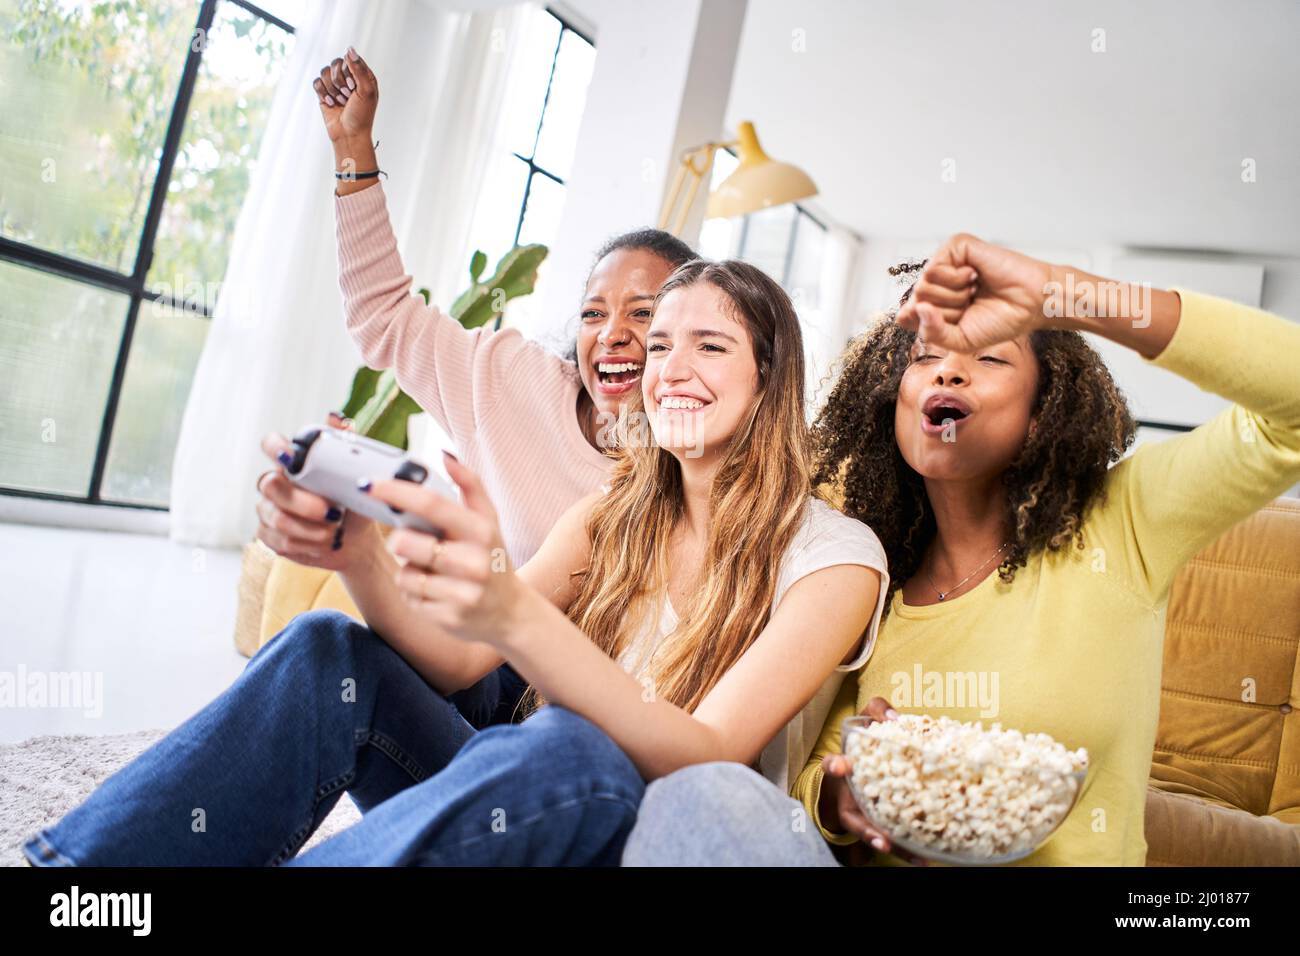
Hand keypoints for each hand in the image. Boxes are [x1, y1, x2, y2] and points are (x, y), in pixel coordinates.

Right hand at [255, 412, 377, 571]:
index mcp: (292, 463)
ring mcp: (268, 510)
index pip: (270, 444)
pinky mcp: (269, 535)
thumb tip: (339, 419)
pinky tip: (324, 543)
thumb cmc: (352, 503)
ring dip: (310, 528)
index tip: (289, 456)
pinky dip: (308, 544)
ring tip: (334, 531)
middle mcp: (274, 483)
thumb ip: (344, 448)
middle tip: (332, 512)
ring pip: (277, 518)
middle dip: (301, 502)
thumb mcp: (353, 477)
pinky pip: (281, 541)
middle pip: (271, 485)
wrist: (355, 539)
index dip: (274, 447)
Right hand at [311, 46, 377, 145]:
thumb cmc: (362, 115)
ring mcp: (336, 85)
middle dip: (339, 82)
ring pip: (325, 72)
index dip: (348, 72)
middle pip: (335, 64)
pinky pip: (317, 82)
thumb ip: (359, 69)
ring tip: (340, 102)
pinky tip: (331, 104)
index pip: (349, 59)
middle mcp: (349, 77)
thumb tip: (349, 49)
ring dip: (332, 90)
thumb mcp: (366, 91)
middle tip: (347, 96)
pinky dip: (323, 94)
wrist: (349, 134)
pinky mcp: (324, 92)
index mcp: (363, 75)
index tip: (352, 87)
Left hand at [361, 454, 524, 646]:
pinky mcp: (447, 618)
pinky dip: (414, 592)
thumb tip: (445, 456)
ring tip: (431, 570)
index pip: (431, 504)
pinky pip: (409, 597)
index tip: (368, 483)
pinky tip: (434, 591)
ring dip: (408, 569)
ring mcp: (461, 593)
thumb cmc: (492, 558)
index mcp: (481, 531)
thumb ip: (470, 485)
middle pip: (406, 542)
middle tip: (416, 544)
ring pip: (404, 573)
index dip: (396, 491)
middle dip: (400, 540)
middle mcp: (474, 563)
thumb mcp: (489, 521)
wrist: (510, 613)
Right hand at [819, 696, 929, 865]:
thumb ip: (876, 711)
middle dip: (864, 827)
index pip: (833, 766)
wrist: (857, 766)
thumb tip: (895, 717)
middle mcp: (850, 795)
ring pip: (871, 835)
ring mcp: (862, 813)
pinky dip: (903, 850)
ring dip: (886, 846)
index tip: (839, 767)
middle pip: (850, 815)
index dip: (835, 767)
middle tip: (877, 839)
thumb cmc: (863, 742)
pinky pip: (889, 839)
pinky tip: (922, 859)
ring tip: (902, 856)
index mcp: (845, 767)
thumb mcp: (866, 721)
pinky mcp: (877, 824)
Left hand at [895, 232, 1053, 351]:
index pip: (906, 316)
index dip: (926, 324)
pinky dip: (955, 280)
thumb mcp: (959, 340)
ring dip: (952, 297)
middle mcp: (937, 283)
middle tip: (970, 305)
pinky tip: (974, 276)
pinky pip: (933, 269)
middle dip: (946, 312)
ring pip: (922, 286)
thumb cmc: (999, 321)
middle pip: (915, 302)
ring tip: (973, 291)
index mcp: (935, 304)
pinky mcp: (955, 247)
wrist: (1030, 303)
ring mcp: (945, 263)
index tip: (955, 323)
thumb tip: (917, 307)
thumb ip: (932, 332)